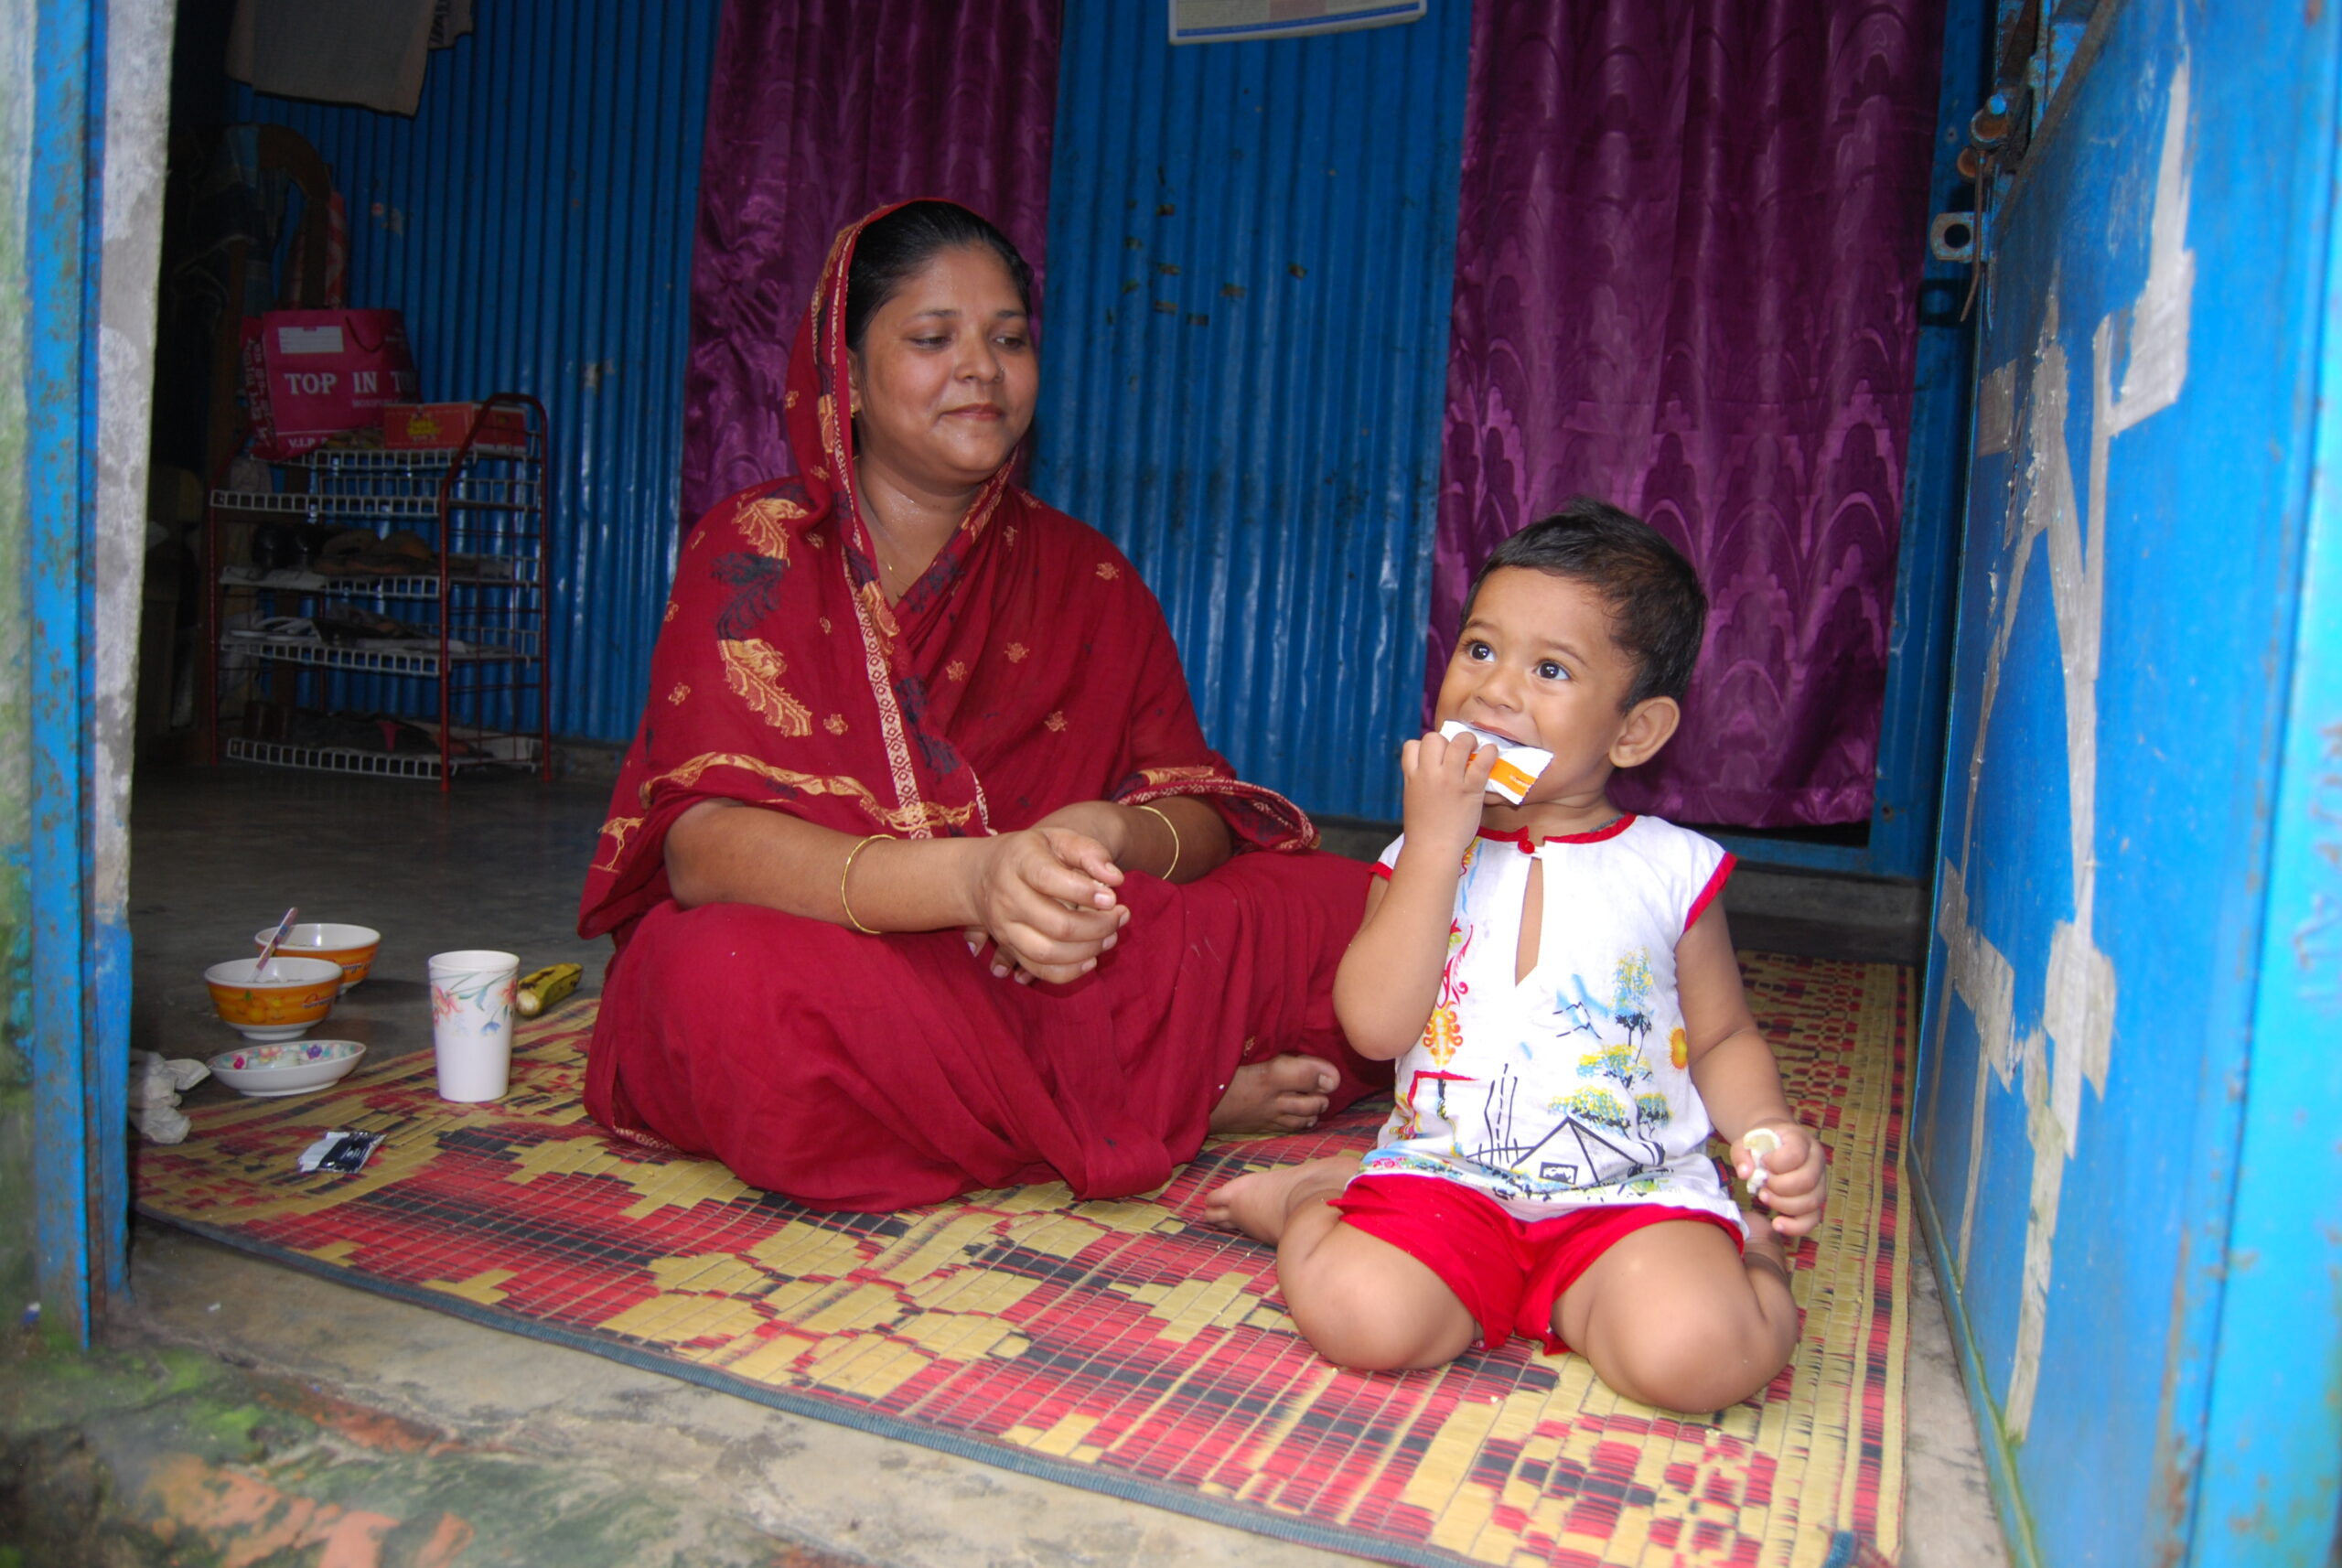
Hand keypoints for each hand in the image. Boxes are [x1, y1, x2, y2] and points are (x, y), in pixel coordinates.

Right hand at [965, 826, 1129, 984]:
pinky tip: (1091, 958)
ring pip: (1048, 952)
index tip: (1112, 898)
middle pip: (1056, 923)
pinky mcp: (1009, 948)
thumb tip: (1115, 878)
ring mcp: (1005, 927)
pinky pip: (1040, 970)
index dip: (1084, 892)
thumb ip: (1088, 851)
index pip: (1048, 879)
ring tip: (1111, 937)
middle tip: (1121, 916)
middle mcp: (1007, 897)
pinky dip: (1070, 971)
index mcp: (1019, 862)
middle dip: (1098, 925)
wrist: (981, 874)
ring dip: (1088, 950)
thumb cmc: (1031, 853)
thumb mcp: (1057, 838)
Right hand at [1399, 730, 1499, 860]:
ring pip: (1458, 742)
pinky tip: (1490, 753)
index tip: (1434, 756)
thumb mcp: (1411, 798)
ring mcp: (1450, 780)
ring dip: (1468, 740)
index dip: (1423, 747)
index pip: (1412, 745)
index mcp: (1412, 777)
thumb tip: (1433, 769)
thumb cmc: (1423, 830)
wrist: (1433, 849)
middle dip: (1445, 740)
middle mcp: (1429, 774)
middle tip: (1456, 752)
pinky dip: (1489, 753)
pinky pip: (1482, 762)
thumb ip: (1419, 781)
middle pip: (1433, 738)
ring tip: (1474, 748)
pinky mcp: (1470, 789)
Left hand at [1734, 1122, 1825, 1238]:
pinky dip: (1795, 1226)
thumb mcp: (1747, 1142)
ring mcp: (1819, 1182)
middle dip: (1778, 1188)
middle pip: (1807, 1181)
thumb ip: (1742, 1155)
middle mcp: (1816, 1161)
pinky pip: (1812, 1219)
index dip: (1775, 1162)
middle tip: (1762, 1184)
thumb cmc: (1761, 1143)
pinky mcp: (1815, 1201)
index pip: (1796, 1154)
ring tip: (1763, 1196)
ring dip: (1783, 1205)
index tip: (1762, 1162)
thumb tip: (1745, 1174)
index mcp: (1801, 1140)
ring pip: (1811, 1202)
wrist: (1773, 1145)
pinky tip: (1777, 1223)